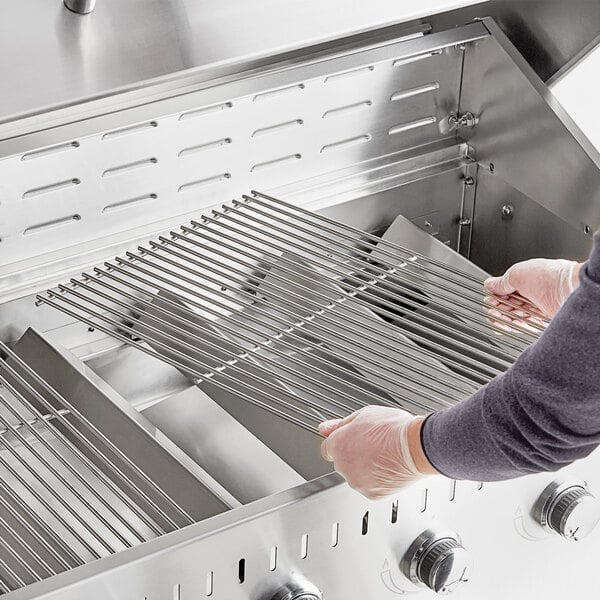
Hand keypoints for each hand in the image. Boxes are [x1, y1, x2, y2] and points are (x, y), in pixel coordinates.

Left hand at [319, 406, 436, 499]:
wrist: (415, 446)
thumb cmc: (392, 429)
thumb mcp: (363, 415)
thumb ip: (340, 424)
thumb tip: (325, 427)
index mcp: (338, 446)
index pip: (327, 449)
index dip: (340, 443)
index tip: (349, 440)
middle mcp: (344, 467)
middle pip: (342, 462)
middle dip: (353, 455)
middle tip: (371, 444)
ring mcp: (358, 482)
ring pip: (356, 475)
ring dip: (364, 468)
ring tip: (383, 455)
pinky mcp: (373, 494)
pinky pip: (370, 486)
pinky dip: (377, 479)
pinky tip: (387, 466)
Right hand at [484, 259, 580, 325]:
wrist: (568, 289)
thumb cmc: (548, 276)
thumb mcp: (516, 273)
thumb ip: (501, 282)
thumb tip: (489, 284)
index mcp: (527, 279)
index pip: (506, 290)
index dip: (496, 295)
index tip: (489, 299)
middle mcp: (534, 293)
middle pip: (510, 304)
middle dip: (497, 307)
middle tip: (491, 309)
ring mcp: (538, 307)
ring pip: (515, 316)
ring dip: (503, 318)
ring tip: (495, 317)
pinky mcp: (543, 320)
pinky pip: (524, 326)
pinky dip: (513, 326)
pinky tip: (505, 325)